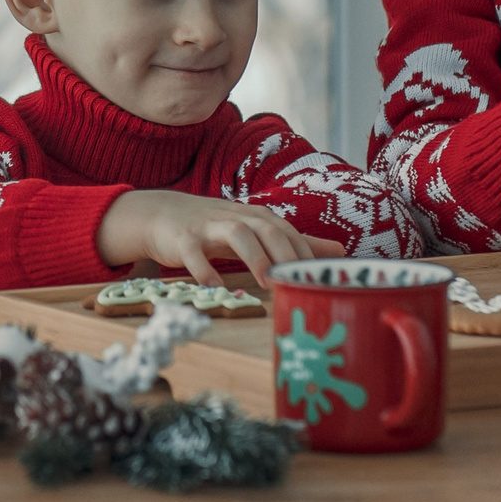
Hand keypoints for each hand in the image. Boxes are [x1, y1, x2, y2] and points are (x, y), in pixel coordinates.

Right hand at [96, 190, 344, 285]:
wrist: (162, 214)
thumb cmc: (215, 227)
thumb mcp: (255, 230)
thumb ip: (293, 242)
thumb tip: (338, 251)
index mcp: (255, 217)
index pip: (287, 231)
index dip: (304, 252)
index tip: (318, 278)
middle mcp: (235, 216)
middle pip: (266, 227)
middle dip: (283, 252)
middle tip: (296, 281)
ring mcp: (208, 225)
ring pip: (236, 233)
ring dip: (254, 256)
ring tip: (266, 281)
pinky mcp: (183, 238)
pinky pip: (194, 251)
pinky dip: (205, 268)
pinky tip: (215, 287)